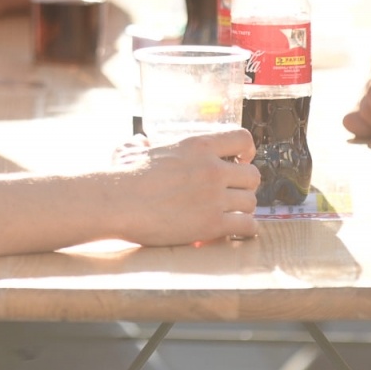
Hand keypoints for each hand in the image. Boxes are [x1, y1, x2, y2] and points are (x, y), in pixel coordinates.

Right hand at [115, 127, 260, 244]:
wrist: (117, 202)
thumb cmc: (122, 176)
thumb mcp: (134, 149)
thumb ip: (143, 143)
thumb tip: (143, 141)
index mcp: (198, 145)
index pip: (243, 139)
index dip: (246, 151)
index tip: (239, 161)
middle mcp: (212, 169)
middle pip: (253, 175)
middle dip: (244, 185)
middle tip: (230, 193)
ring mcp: (214, 197)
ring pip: (251, 202)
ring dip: (242, 209)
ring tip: (228, 214)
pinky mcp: (212, 224)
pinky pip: (247, 226)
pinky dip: (243, 230)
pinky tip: (231, 231)